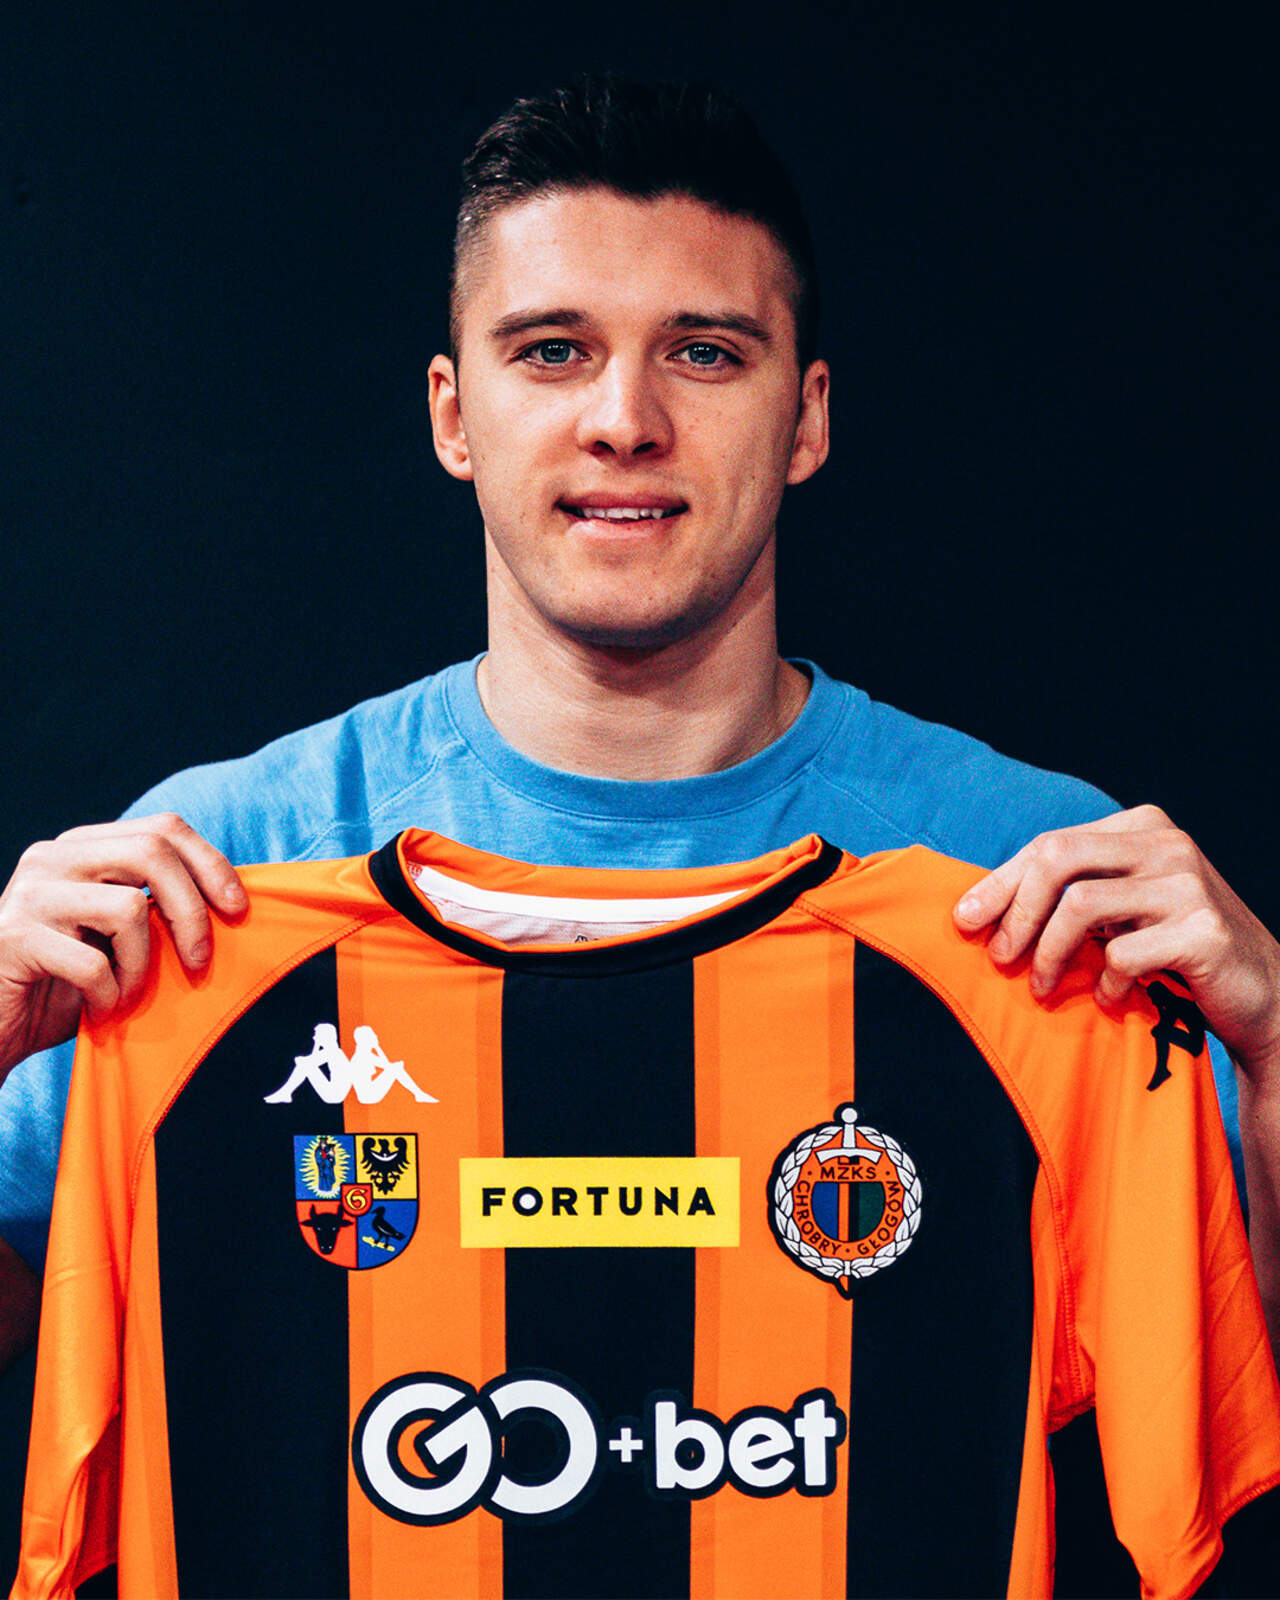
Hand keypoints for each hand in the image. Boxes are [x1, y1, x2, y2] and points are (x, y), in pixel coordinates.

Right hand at [0, 814, 246, 1084]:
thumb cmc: (65, 985)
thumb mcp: (118, 938)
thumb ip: (155, 908)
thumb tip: (231, 900)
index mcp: (84, 847)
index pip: (163, 828)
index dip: (211, 864)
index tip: (239, 909)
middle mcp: (54, 857)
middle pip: (152, 853)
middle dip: (192, 910)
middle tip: (199, 962)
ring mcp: (31, 893)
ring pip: (129, 907)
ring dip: (143, 965)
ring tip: (129, 995)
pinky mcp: (15, 936)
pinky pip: (93, 963)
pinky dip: (110, 995)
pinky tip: (100, 1010)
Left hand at [952, 805, 1279, 1079]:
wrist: (1263, 995)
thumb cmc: (1175, 951)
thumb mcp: (1124, 907)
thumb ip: (1071, 893)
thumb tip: (980, 908)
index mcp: (1141, 827)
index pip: (1051, 844)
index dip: (1000, 882)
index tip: (964, 920)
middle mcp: (1167, 843)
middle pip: (1057, 859)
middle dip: (1015, 912)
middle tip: (999, 958)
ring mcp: (1189, 884)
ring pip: (1081, 905)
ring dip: (1048, 954)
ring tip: (1042, 987)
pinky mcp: (1204, 931)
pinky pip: (1123, 954)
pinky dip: (1103, 982)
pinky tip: (1107, 997)